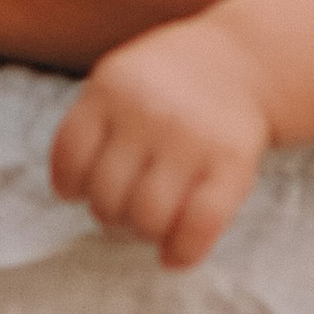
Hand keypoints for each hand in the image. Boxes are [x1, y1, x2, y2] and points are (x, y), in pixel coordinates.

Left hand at [51, 13, 275, 267]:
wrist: (244, 58)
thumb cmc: (169, 83)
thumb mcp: (122, 78)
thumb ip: (94, 124)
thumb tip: (70, 193)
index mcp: (112, 87)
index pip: (70, 158)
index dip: (72, 185)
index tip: (85, 188)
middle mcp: (149, 111)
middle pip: (106, 196)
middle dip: (111, 213)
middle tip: (127, 205)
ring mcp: (192, 137)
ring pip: (148, 217)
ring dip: (143, 232)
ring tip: (152, 220)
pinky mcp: (233, 162)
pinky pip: (199, 226)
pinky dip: (182, 253)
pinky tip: (174, 256)